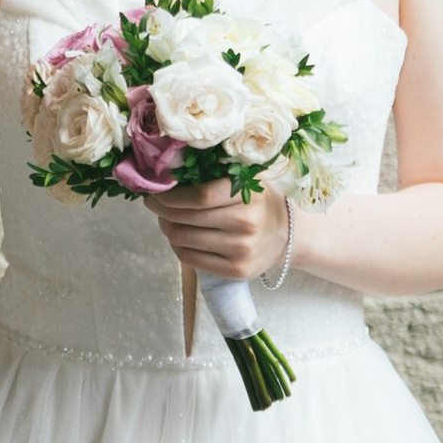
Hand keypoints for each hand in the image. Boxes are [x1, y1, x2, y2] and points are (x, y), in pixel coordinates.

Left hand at [143, 179, 289, 282]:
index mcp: (249, 194)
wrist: (287, 236)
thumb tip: (171, 172)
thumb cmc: (259, 202)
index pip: (198, 196)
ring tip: (167, 219)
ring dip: (167, 227)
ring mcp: (241, 250)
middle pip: (184, 218)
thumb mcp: (247, 180)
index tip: (155, 191)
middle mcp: (246, 223)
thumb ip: (216, 174)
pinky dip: (177, 246)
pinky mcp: (235, 271)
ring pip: (182, 238)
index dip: (169, 195)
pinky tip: (180, 237)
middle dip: (161, 210)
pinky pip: (189, 258)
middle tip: (156, 204)